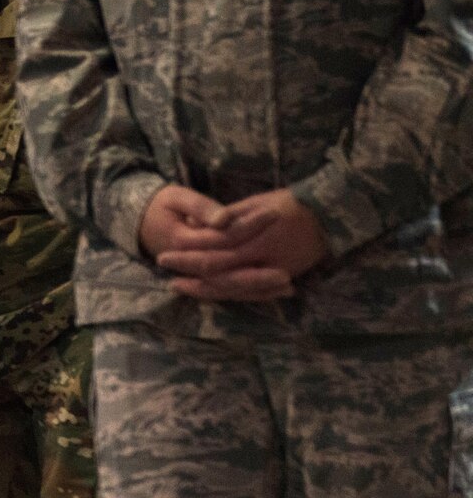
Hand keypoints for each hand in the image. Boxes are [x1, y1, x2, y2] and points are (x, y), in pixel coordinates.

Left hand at [152, 189, 327, 301]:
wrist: (332, 215)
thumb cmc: (290, 203)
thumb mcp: (257, 202)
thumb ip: (227, 217)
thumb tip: (195, 225)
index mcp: (257, 235)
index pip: (215, 249)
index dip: (188, 254)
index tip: (165, 254)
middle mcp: (265, 258)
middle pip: (220, 272)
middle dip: (190, 274)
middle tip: (166, 273)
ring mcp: (276, 272)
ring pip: (233, 288)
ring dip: (204, 290)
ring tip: (180, 286)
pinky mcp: (283, 279)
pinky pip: (251, 293)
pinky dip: (228, 295)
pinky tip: (208, 293)